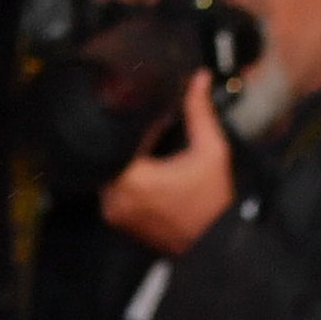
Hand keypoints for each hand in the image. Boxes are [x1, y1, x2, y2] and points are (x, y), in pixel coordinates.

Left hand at [100, 67, 234, 253]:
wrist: (210, 241)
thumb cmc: (211, 199)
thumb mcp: (210, 149)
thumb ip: (199, 112)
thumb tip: (197, 78)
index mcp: (134, 180)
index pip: (116, 140)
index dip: (132, 123)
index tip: (150, 115)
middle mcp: (115, 199)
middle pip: (109, 155)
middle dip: (127, 140)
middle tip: (150, 130)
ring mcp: (112, 213)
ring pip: (109, 171)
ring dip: (125, 158)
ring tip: (149, 147)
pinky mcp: (116, 221)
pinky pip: (112, 188)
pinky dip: (126, 175)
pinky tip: (147, 167)